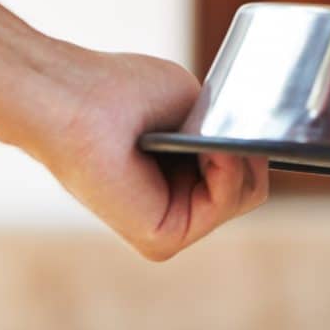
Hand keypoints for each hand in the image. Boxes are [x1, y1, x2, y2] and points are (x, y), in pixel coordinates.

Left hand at [21, 46, 269, 260]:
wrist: (79, 100)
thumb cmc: (123, 91)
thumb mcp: (194, 107)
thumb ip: (222, 133)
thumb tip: (249, 150)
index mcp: (178, 175)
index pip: (240, 171)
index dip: (249, 142)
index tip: (239, 116)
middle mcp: (174, 203)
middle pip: (249, 188)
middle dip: (248, 151)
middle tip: (219, 127)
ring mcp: (169, 225)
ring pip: (244, 196)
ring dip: (237, 157)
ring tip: (205, 135)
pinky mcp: (162, 238)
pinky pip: (223, 205)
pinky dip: (226, 171)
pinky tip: (205, 150)